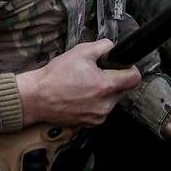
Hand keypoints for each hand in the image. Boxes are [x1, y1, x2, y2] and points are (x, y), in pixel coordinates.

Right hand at [16, 39, 141, 127]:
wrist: (35, 97)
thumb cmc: (56, 75)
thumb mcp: (80, 52)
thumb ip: (103, 47)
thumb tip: (113, 48)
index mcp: (106, 86)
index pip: (134, 78)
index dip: (129, 68)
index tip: (121, 66)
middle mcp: (106, 104)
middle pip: (123, 89)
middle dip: (114, 80)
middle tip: (96, 73)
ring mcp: (98, 116)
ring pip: (112, 100)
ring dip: (105, 92)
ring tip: (85, 85)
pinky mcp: (90, 124)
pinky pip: (101, 110)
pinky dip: (95, 103)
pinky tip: (80, 96)